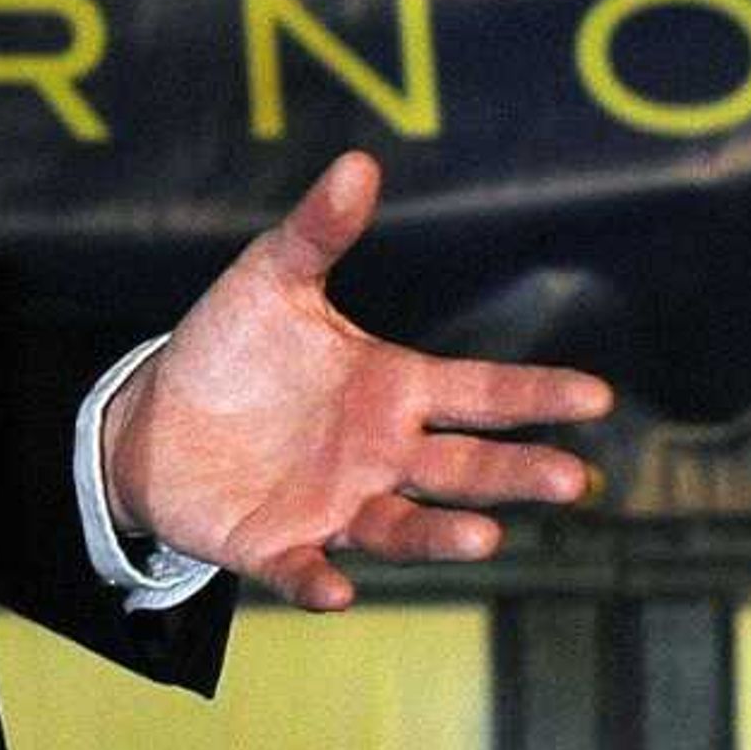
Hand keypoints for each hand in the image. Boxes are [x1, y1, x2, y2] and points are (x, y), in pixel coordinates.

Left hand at [104, 150, 609, 608]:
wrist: (153, 419)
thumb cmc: (230, 348)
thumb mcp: (270, 279)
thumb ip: (318, 232)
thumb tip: (359, 161)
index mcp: (392, 389)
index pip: (480, 393)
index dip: (536, 396)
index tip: (596, 395)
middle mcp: (380, 454)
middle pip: (465, 468)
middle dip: (518, 475)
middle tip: (574, 480)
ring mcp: (335, 505)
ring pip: (403, 527)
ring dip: (443, 536)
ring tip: (486, 539)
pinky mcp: (278, 545)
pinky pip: (304, 568)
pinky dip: (319, 580)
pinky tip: (336, 588)